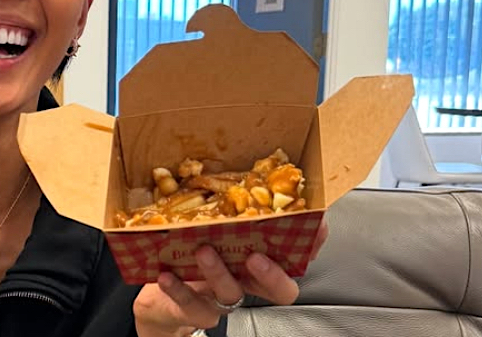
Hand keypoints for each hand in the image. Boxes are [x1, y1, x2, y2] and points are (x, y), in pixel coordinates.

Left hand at [133, 221, 328, 335]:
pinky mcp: (196, 309)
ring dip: (219, 272)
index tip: (318, 224)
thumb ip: (226, 202)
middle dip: (274, 275)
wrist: (163, 286)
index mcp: (259, 257)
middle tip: (256, 256)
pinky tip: (167, 275)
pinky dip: (180, 290)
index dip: (312, 243)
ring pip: (232, 293)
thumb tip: (233, 172)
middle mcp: (247, 280)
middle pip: (281, 290)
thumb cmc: (192, 248)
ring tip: (204, 250)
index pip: (296, 254)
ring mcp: (223, 297)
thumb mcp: (210, 221)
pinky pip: (193, 305)